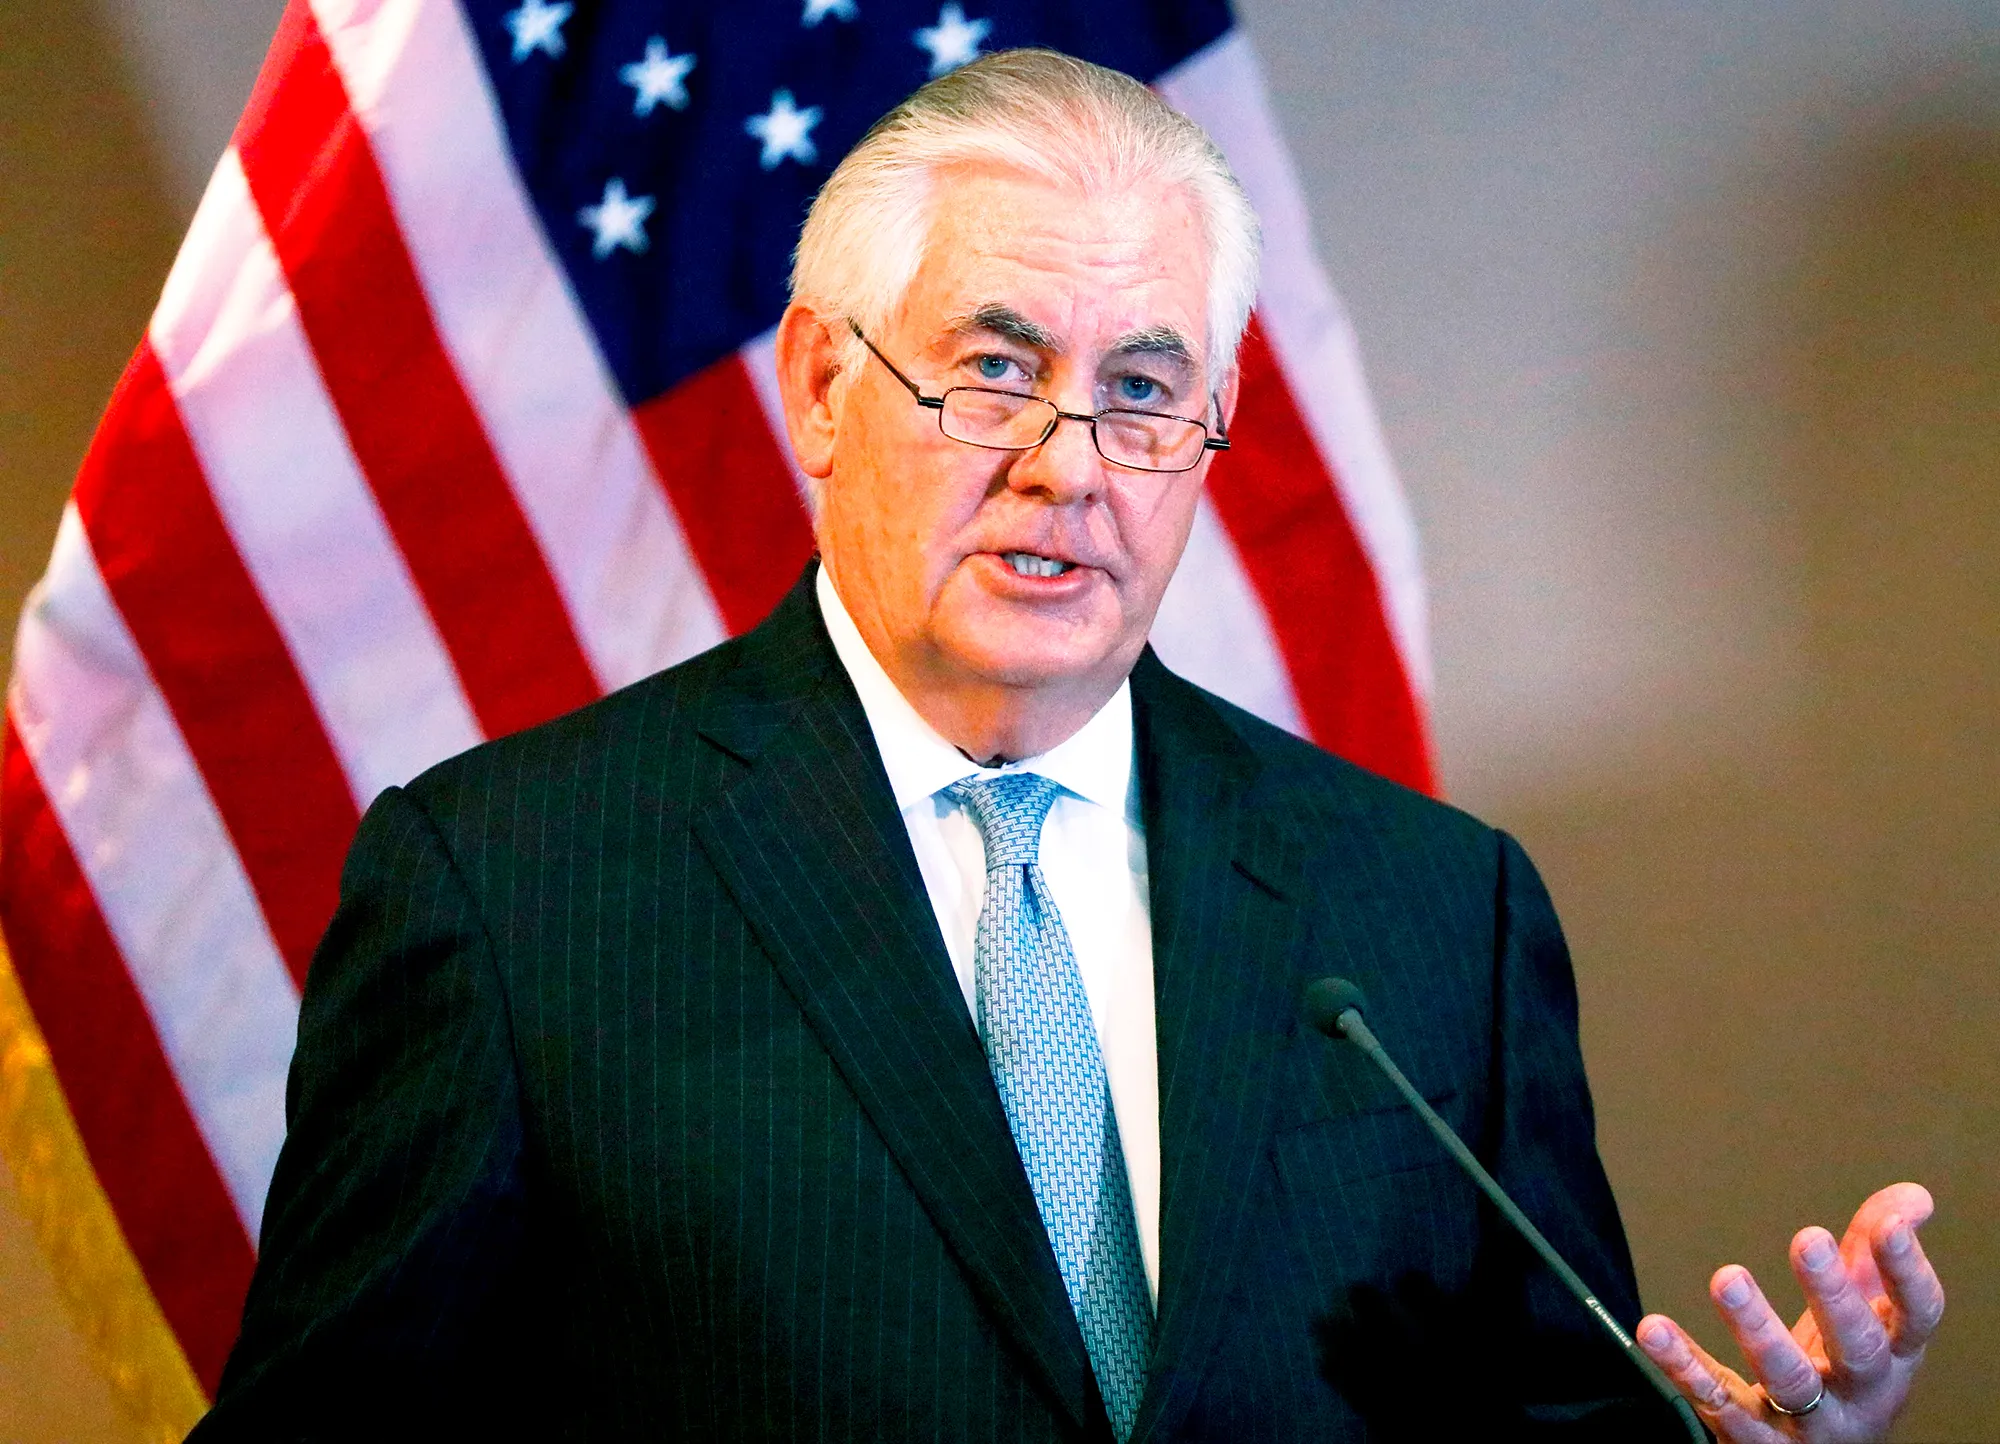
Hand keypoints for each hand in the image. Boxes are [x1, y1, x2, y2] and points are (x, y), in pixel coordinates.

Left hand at [1636, 1183, 1942, 1441]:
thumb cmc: (1842, 1376)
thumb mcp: (1867, 1319)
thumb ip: (1874, 1256)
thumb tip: (1912, 1197)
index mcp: (1895, 1356)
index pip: (1917, 1315)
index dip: (1908, 1271)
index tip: (1891, 1223)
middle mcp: (1859, 1395)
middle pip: (1857, 1348)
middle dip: (1835, 1296)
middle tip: (1809, 1239)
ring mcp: (1809, 1424)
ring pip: (1788, 1380)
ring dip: (1758, 1329)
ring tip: (1728, 1279)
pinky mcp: (1754, 1440)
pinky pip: (1718, 1401)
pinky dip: (1685, 1365)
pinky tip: (1655, 1329)